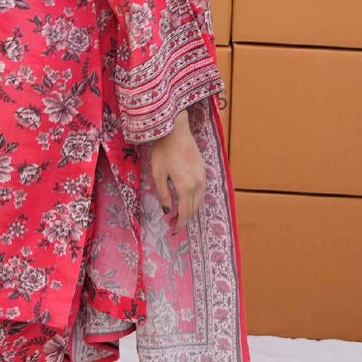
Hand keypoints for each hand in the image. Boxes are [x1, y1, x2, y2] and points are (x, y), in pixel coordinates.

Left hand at [146, 109, 205, 234]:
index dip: (179, 224)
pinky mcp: (203, 170)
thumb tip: (168, 211)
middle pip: (194, 208)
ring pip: (199, 200)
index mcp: (186, 186)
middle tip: (172, 224)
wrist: (175, 130)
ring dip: (190, 210)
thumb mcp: (158, 174)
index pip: (185, 212)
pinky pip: (201, 191)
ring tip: (178, 214)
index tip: (173, 231)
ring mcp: (203, 176)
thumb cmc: (163, 151)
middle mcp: (198, 183)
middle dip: (184, 219)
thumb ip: (164, 195)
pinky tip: (186, 199)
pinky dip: (195, 199)